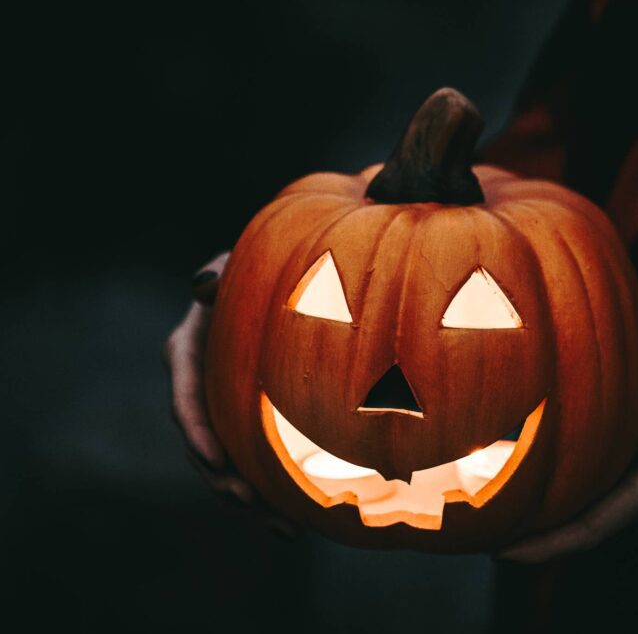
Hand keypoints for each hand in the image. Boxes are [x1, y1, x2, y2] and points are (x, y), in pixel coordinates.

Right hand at [163, 252, 296, 536]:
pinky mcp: (250, 425)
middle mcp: (203, 388)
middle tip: (251, 501)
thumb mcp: (237, 263)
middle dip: (224, 479)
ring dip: (253, 500)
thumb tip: (201, 285)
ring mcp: (225, 411)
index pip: (187, 398)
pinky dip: (273, 496)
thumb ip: (220, 273)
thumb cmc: (256, 269)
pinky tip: (297, 526)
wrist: (286, 282)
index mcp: (190, 352)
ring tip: (284, 528)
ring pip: (230, 466)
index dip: (197, 432)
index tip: (213, 459)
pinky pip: (257, 466)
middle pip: (205, 445)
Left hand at [499, 310, 637, 562]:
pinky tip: (551, 448)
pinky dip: (574, 470)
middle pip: (571, 522)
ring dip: (545, 499)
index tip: (495, 553)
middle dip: (526, 527)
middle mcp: (637, 495)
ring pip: (585, 500)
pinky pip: (603, 474)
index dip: (539, 546)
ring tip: (495, 483)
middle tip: (473, 517)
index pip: (584, 532)